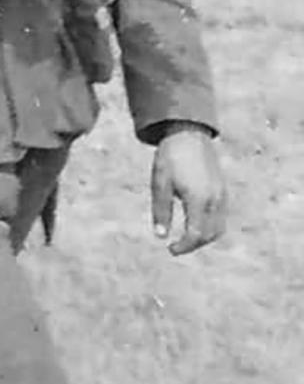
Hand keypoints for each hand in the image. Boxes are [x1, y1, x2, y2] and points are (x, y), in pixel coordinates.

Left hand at [150, 123, 227, 255]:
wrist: (188, 134)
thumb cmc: (170, 158)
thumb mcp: (160, 183)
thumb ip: (161, 211)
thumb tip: (160, 236)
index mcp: (197, 199)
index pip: (196, 234)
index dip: (184, 246)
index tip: (171, 249)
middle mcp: (214, 200)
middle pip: (209, 235)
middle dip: (193, 245)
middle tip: (177, 246)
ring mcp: (222, 195)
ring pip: (219, 228)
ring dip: (204, 238)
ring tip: (185, 237)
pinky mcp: (223, 190)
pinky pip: (221, 217)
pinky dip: (210, 226)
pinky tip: (195, 223)